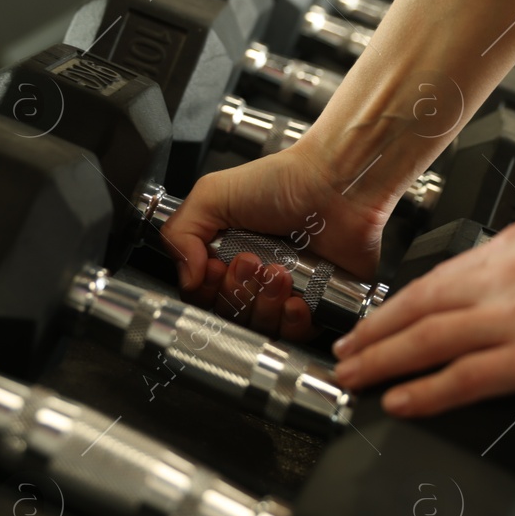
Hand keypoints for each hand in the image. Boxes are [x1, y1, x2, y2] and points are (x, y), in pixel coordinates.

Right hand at [160, 145, 395, 339]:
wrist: (335, 184)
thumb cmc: (283, 181)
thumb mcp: (212, 194)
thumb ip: (179, 233)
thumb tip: (185, 278)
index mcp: (227, 253)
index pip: (202, 295)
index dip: (205, 289)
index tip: (214, 266)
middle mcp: (254, 275)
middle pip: (229, 315)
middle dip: (236, 292)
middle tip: (250, 262)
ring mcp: (286, 291)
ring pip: (261, 327)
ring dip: (264, 303)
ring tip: (278, 271)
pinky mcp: (318, 303)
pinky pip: (297, 334)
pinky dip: (292, 321)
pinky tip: (295, 298)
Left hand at [331, 189, 514, 414]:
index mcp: (511, 249)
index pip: (434, 280)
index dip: (395, 305)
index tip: (372, 321)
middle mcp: (503, 278)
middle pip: (416, 308)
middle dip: (372, 334)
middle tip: (342, 353)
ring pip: (427, 340)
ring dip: (382, 360)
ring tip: (352, 377)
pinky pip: (466, 376)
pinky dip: (426, 389)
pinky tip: (400, 400)